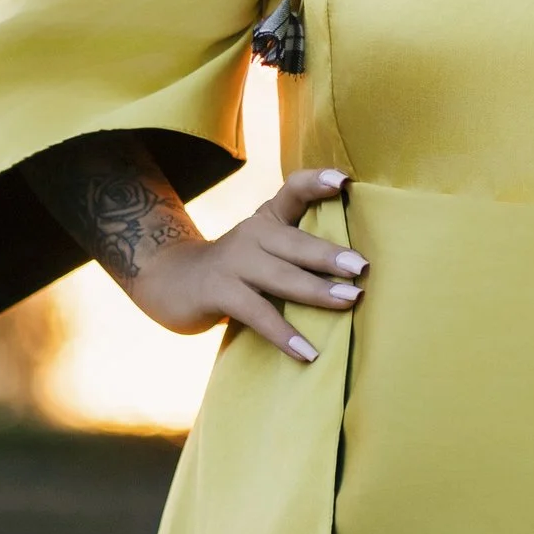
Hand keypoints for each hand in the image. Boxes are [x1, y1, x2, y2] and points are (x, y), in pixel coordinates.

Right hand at [132, 166, 366, 363]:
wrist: (171, 281)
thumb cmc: (237, 267)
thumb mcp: (264, 247)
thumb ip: (299, 250)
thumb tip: (357, 273)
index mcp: (268, 218)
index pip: (293, 191)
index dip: (316, 182)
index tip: (343, 180)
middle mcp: (252, 233)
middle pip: (295, 242)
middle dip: (330, 255)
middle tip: (362, 267)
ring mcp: (233, 262)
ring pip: (280, 277)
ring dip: (316, 290)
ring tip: (349, 300)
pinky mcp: (218, 291)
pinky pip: (257, 313)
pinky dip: (284, 334)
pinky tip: (308, 353)